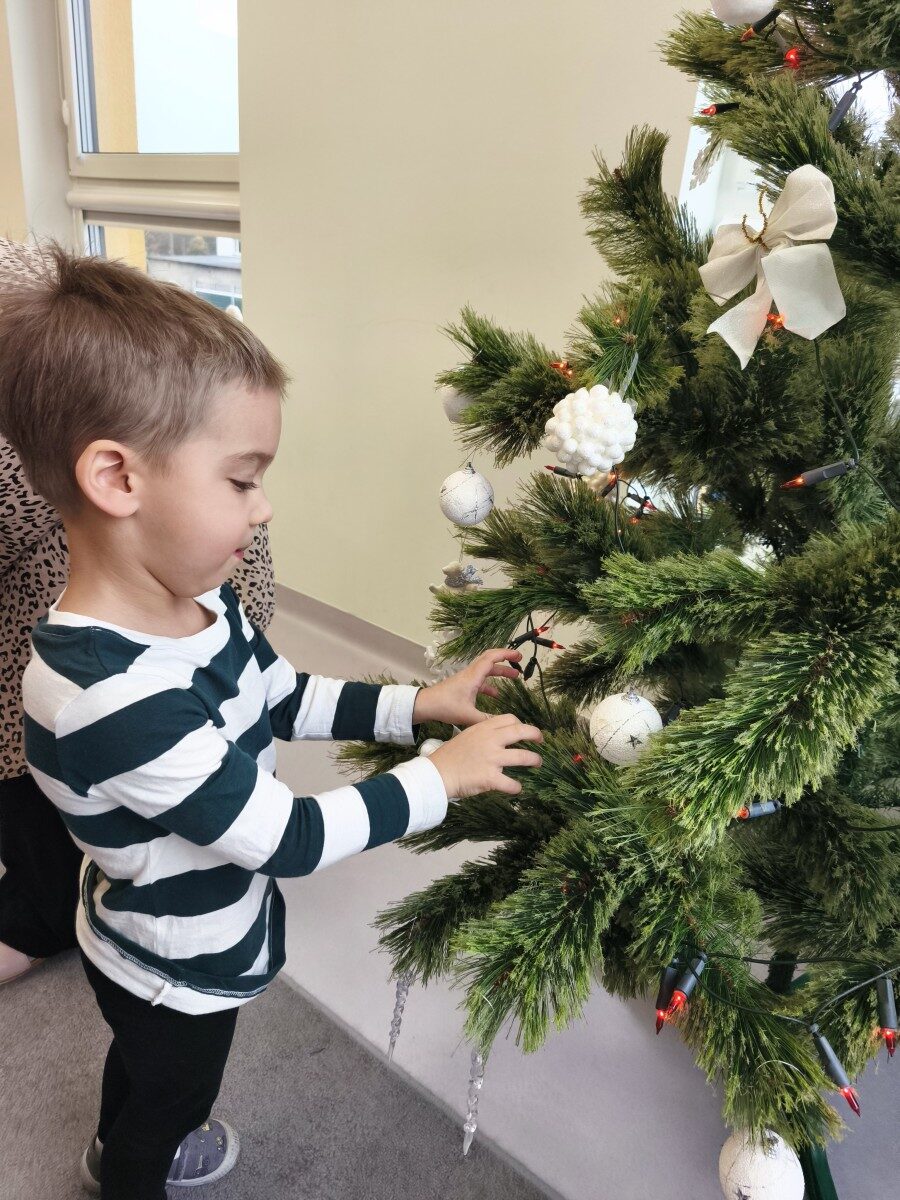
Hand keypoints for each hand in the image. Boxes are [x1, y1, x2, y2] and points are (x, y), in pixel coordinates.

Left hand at [413, 649, 522, 727]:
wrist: (426, 705)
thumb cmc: (445, 706)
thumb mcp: (468, 715)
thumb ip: (486, 720)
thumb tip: (503, 723)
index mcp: (473, 676)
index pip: (492, 658)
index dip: (506, 654)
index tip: (518, 656)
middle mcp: (471, 674)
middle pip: (490, 660)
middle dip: (505, 659)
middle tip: (519, 661)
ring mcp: (466, 679)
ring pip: (486, 670)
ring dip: (500, 672)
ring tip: (514, 677)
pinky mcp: (463, 686)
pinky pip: (480, 681)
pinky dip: (490, 684)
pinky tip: (496, 695)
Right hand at [428, 714, 543, 798]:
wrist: (436, 774)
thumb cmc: (447, 757)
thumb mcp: (464, 736)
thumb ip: (481, 736)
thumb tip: (495, 739)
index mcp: (483, 729)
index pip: (509, 719)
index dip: (520, 724)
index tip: (523, 730)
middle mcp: (491, 741)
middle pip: (522, 731)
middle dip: (535, 735)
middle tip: (541, 740)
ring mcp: (492, 759)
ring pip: (524, 757)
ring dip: (534, 760)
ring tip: (537, 762)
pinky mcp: (491, 778)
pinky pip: (512, 784)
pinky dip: (516, 787)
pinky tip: (517, 788)